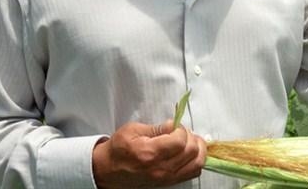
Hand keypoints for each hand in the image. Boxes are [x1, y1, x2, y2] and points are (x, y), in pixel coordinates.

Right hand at [92, 120, 206, 188]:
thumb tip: (174, 125)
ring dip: (198, 148)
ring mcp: (166, 177)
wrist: (109, 170)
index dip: (181, 129)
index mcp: (149, 153)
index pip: (180, 140)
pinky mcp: (169, 181)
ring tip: (189, 140)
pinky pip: (194, 172)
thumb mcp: (132, 130)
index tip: (174, 126)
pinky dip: (196, 160)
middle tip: (181, 132)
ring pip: (197, 163)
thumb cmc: (118, 149)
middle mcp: (160, 168)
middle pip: (192, 151)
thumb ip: (156, 127)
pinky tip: (189, 152)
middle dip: (191, 136)